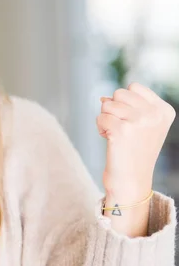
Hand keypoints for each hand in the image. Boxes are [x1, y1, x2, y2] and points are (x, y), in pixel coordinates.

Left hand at [97, 82, 175, 197]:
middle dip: (114, 108)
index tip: (133, 121)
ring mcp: (139, 121)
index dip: (126, 101)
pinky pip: (100, 117)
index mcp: (164, 110)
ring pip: (107, 104)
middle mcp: (154, 114)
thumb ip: (128, 105)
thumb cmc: (134, 149)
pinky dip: (100, 127)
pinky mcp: (121, 130)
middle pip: (119, 92)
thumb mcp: (141, 123)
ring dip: (106, 118)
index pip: (134, 86)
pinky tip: (111, 140)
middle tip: (123, 128)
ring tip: (118, 135)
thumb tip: (103, 98)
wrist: (131, 179)